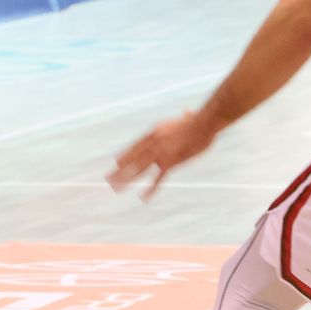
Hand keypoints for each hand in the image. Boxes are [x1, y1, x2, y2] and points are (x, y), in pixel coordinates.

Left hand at [107, 109, 221, 201]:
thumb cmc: (198, 121)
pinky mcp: (170, 163)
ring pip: (139, 170)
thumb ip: (182, 117)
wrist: (203, 124)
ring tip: (116, 188)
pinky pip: (158, 179)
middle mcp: (152, 143)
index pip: (135, 146)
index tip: (115, 162)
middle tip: (107, 178)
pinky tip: (143, 198)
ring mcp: (160, 153)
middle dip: (119, 171)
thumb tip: (186, 111)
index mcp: (154, 132)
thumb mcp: (184, 118)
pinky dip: (151, 190)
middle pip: (132, 159)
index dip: (125, 155)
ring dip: (126, 180)